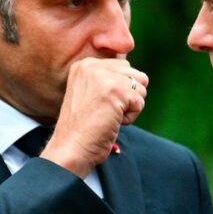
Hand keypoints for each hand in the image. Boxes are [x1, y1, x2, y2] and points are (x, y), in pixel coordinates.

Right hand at [40, 58, 147, 177]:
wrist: (71, 148)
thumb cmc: (83, 128)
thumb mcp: (91, 93)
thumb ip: (110, 79)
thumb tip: (141, 78)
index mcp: (85, 65)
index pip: (124, 67)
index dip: (120, 91)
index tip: (98, 105)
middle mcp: (93, 66)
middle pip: (135, 75)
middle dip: (128, 97)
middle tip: (104, 111)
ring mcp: (104, 77)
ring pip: (140, 88)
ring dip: (129, 107)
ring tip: (107, 116)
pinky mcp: (117, 91)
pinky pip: (140, 102)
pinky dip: (130, 118)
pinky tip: (111, 122)